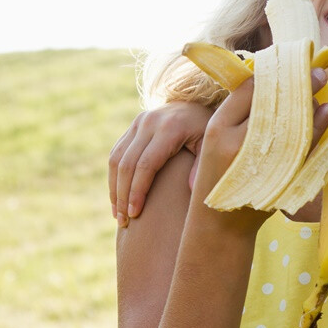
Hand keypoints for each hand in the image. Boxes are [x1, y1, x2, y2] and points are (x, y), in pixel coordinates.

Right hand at [109, 101, 213, 226]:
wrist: (201, 105)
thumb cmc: (210, 131)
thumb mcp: (212, 145)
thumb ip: (202, 166)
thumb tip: (190, 190)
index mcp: (170, 128)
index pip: (146, 164)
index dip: (138, 191)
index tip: (135, 214)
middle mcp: (149, 123)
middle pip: (126, 164)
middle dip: (123, 195)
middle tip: (125, 222)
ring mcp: (138, 123)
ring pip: (116, 159)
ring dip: (114, 189)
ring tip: (119, 215)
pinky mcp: (132, 126)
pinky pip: (116, 154)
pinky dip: (114, 178)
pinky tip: (118, 198)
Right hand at [190, 72, 327, 232]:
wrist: (221, 224)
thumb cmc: (223, 174)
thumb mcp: (218, 139)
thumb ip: (239, 112)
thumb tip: (271, 78)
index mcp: (217, 127)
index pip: (249, 90)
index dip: (274, 72)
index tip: (292, 62)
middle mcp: (236, 142)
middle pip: (272, 102)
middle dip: (298, 83)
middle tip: (317, 70)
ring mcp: (260, 161)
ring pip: (290, 121)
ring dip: (310, 102)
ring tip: (322, 86)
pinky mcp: (278, 177)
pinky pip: (304, 147)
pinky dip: (319, 127)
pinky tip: (326, 111)